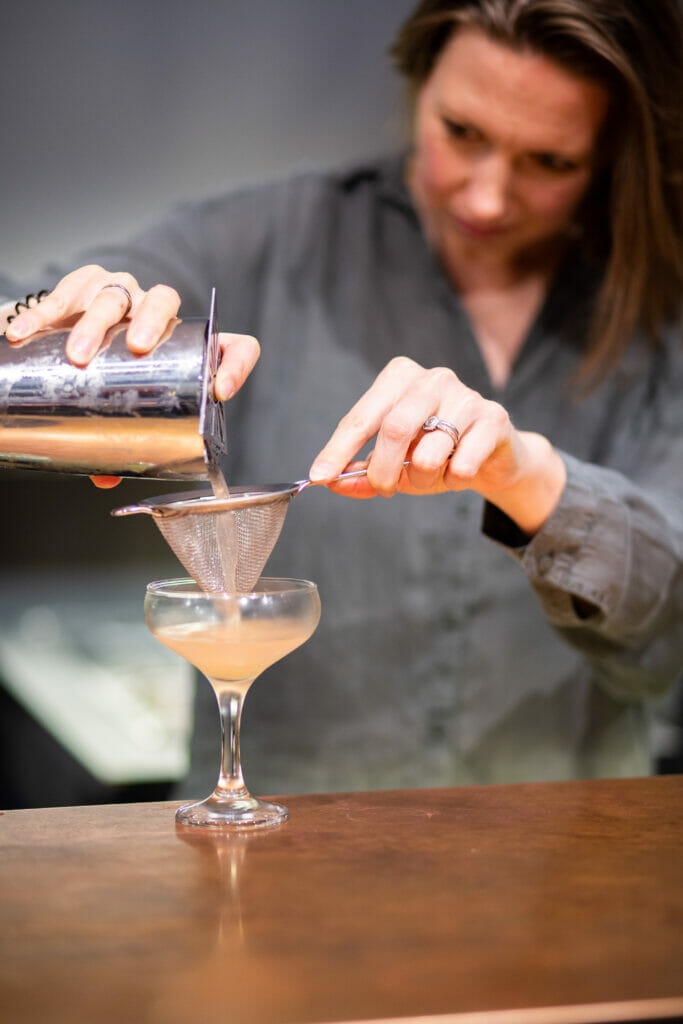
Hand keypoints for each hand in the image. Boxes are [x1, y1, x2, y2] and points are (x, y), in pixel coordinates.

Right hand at [5, 265, 259, 487]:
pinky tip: (27, 332)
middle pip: (165, 302)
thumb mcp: (120, 407)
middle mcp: (156, 314)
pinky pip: (65, 294)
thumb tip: (106, 479)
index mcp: (184, 347)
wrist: (60, 338)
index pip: (232, 344)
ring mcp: (120, 295)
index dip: (235, 363)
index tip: (220, 389)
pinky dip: (45, 315)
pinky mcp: (81, 285)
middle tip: (138, 347)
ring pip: (116, 297)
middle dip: (153, 323)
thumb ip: (119, 442)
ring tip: (78, 354)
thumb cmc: (106, 377)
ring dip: (96, 324)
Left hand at [308, 356, 565, 534]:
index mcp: (400, 377)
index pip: (362, 416)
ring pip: (428, 454)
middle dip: (381, 470)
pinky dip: (453, 481)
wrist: (494, 457)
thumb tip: (330, 483)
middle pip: (394, 429)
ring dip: (421, 479)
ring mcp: (466, 395)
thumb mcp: (394, 463)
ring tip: (430, 475)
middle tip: (384, 489)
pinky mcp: (494, 418)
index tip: (319, 476)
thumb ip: (361, 473)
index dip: (338, 449)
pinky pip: (460, 465)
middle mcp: (433, 378)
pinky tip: (459, 470)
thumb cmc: (434, 453)